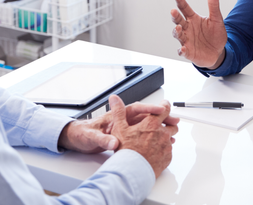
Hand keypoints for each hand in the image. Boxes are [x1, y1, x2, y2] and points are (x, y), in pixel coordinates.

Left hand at [59, 100, 178, 153]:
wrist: (78, 139)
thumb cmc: (83, 135)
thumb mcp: (91, 138)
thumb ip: (103, 140)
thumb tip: (113, 143)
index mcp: (115, 116)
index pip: (135, 109)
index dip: (148, 109)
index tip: (159, 111)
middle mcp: (123, 120)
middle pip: (146, 115)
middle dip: (161, 116)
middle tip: (173, 119)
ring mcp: (126, 128)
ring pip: (148, 124)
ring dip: (161, 126)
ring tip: (174, 131)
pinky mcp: (128, 136)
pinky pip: (146, 133)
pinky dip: (156, 136)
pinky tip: (165, 140)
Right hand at [109, 95, 178, 177]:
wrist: (132, 172)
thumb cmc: (126, 151)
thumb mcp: (119, 128)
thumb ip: (118, 112)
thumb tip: (114, 98)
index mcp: (152, 123)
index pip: (165, 109)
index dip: (165, 105)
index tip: (164, 105)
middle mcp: (162, 133)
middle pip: (172, 123)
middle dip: (168, 122)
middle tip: (161, 123)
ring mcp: (166, 146)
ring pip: (171, 137)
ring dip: (167, 135)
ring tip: (157, 138)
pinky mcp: (168, 157)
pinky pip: (169, 150)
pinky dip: (164, 148)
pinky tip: (155, 151)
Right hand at [171, 0, 227, 68]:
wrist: (218, 52)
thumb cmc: (215, 35)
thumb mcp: (217, 19)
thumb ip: (213, 5)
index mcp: (193, 19)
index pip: (184, 8)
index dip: (180, 0)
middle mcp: (187, 28)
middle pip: (178, 20)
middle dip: (175, 16)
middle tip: (173, 11)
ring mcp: (186, 40)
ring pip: (178, 34)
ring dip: (177, 32)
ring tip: (179, 28)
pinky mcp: (188, 52)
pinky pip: (182, 51)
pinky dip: (181, 50)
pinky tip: (183, 48)